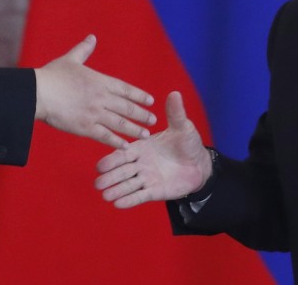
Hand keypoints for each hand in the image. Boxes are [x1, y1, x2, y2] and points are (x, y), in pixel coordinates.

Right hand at [33, 35, 155, 147]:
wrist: (38, 93)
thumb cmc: (52, 75)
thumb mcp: (70, 59)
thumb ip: (83, 50)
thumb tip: (92, 37)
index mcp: (100, 81)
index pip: (126, 89)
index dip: (139, 95)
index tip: (151, 101)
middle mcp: (101, 97)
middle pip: (127, 108)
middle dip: (142, 115)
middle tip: (153, 120)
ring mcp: (95, 113)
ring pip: (120, 124)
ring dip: (135, 130)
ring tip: (146, 135)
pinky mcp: (85, 128)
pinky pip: (105, 136)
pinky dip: (117, 142)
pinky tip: (125, 147)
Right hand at [94, 91, 210, 207]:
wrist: (200, 164)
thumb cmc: (188, 144)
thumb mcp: (182, 127)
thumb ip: (175, 113)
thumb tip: (175, 93)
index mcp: (142, 147)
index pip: (123, 153)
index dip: (112, 160)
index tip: (99, 166)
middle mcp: (141, 163)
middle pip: (122, 171)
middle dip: (109, 177)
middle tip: (97, 184)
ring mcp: (147, 178)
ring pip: (128, 185)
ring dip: (116, 190)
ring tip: (105, 196)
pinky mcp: (155, 191)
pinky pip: (140, 196)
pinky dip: (129, 200)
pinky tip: (118, 204)